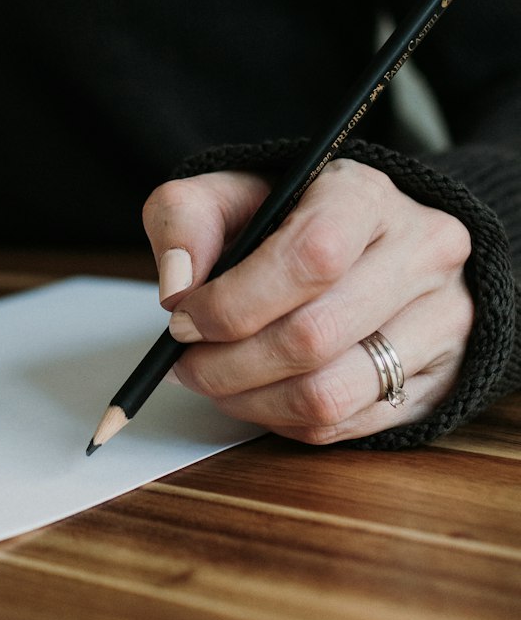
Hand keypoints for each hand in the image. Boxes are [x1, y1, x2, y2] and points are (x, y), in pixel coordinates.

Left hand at [142, 159, 473, 442]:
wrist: (366, 242)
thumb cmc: (288, 219)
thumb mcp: (228, 194)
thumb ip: (186, 219)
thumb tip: (178, 286)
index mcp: (364, 194)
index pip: (310, 257)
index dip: (234, 301)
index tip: (183, 318)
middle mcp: (420, 252)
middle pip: (314, 335)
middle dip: (228, 363)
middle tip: (186, 363)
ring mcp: (442, 318)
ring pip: (331, 393)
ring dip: (252, 402)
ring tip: (217, 383)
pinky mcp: (441, 377)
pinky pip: (347, 425)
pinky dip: (285, 420)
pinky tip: (259, 394)